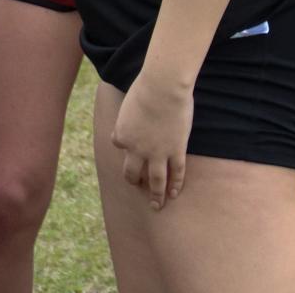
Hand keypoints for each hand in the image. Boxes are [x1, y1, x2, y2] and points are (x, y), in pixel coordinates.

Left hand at [111, 69, 193, 210]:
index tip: (131, 139)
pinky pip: (176, 173)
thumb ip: (129, 114)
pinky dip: (175, 185)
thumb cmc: (145, 88)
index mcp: (121, 134)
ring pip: (155, 180)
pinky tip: (174, 194)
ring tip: (156, 205)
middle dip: (134, 180)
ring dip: (155, 195)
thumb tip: (132, 115)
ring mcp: (157, 153)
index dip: (125, 141)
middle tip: (136, 186)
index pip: (119, 143)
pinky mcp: (176, 151)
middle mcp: (136, 149)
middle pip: (131, 171)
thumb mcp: (129, 102)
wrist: (162, 88)